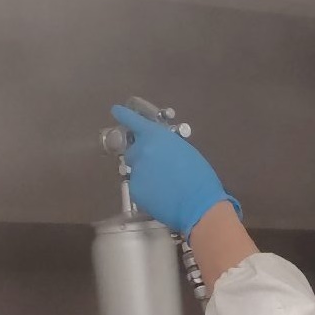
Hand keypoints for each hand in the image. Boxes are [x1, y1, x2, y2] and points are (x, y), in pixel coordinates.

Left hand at [110, 105, 240, 237]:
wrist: (197, 203)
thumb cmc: (198, 174)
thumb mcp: (185, 150)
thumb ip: (167, 145)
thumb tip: (160, 148)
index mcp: (155, 137)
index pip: (134, 121)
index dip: (124, 115)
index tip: (116, 110)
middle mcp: (141, 151)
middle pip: (132, 150)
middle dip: (141, 155)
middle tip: (156, 165)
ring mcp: (135, 171)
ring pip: (135, 169)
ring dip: (144, 172)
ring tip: (162, 183)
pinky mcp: (134, 190)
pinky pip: (137, 185)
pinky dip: (146, 188)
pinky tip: (160, 195)